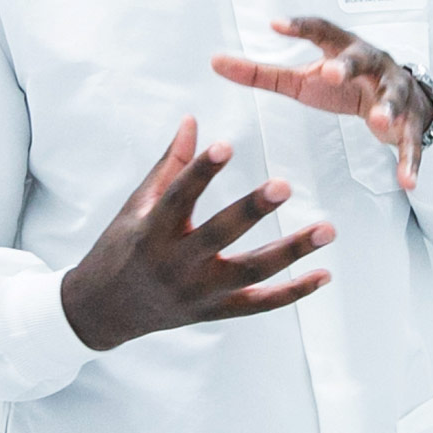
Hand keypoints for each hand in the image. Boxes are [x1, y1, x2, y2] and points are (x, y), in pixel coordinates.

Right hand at [58, 117, 333, 353]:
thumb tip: (193, 120)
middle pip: (219, 236)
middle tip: (285, 184)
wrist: (104, 310)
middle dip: (252, 210)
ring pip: (250, 273)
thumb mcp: (137, 205)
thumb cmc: (121, 247)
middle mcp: (175, 265)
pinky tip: (324, 274)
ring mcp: (198, 293)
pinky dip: (293, 291)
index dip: (201, 171)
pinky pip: (259, 304)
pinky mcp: (215, 312)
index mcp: (151, 232)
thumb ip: (171, 164)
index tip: (226, 143)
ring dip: (291, 251)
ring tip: (328, 229)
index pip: (179, 197)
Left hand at [213, 17, 432, 191]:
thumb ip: (261, 72)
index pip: (322, 30)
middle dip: (348, 64)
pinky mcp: (411, 124)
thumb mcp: (302, 78)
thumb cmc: (344, 83)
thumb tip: (215, 62)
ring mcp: (395, 91)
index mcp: (342, 48)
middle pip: (362, 57)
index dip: (301, 27)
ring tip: (379, 122)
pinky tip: (407, 183)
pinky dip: (410, 161)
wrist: (404, 98)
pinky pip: (412, 143)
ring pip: (394, 97)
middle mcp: (373, 64)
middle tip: (331, 72)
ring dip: (387, 108)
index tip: (275, 26)